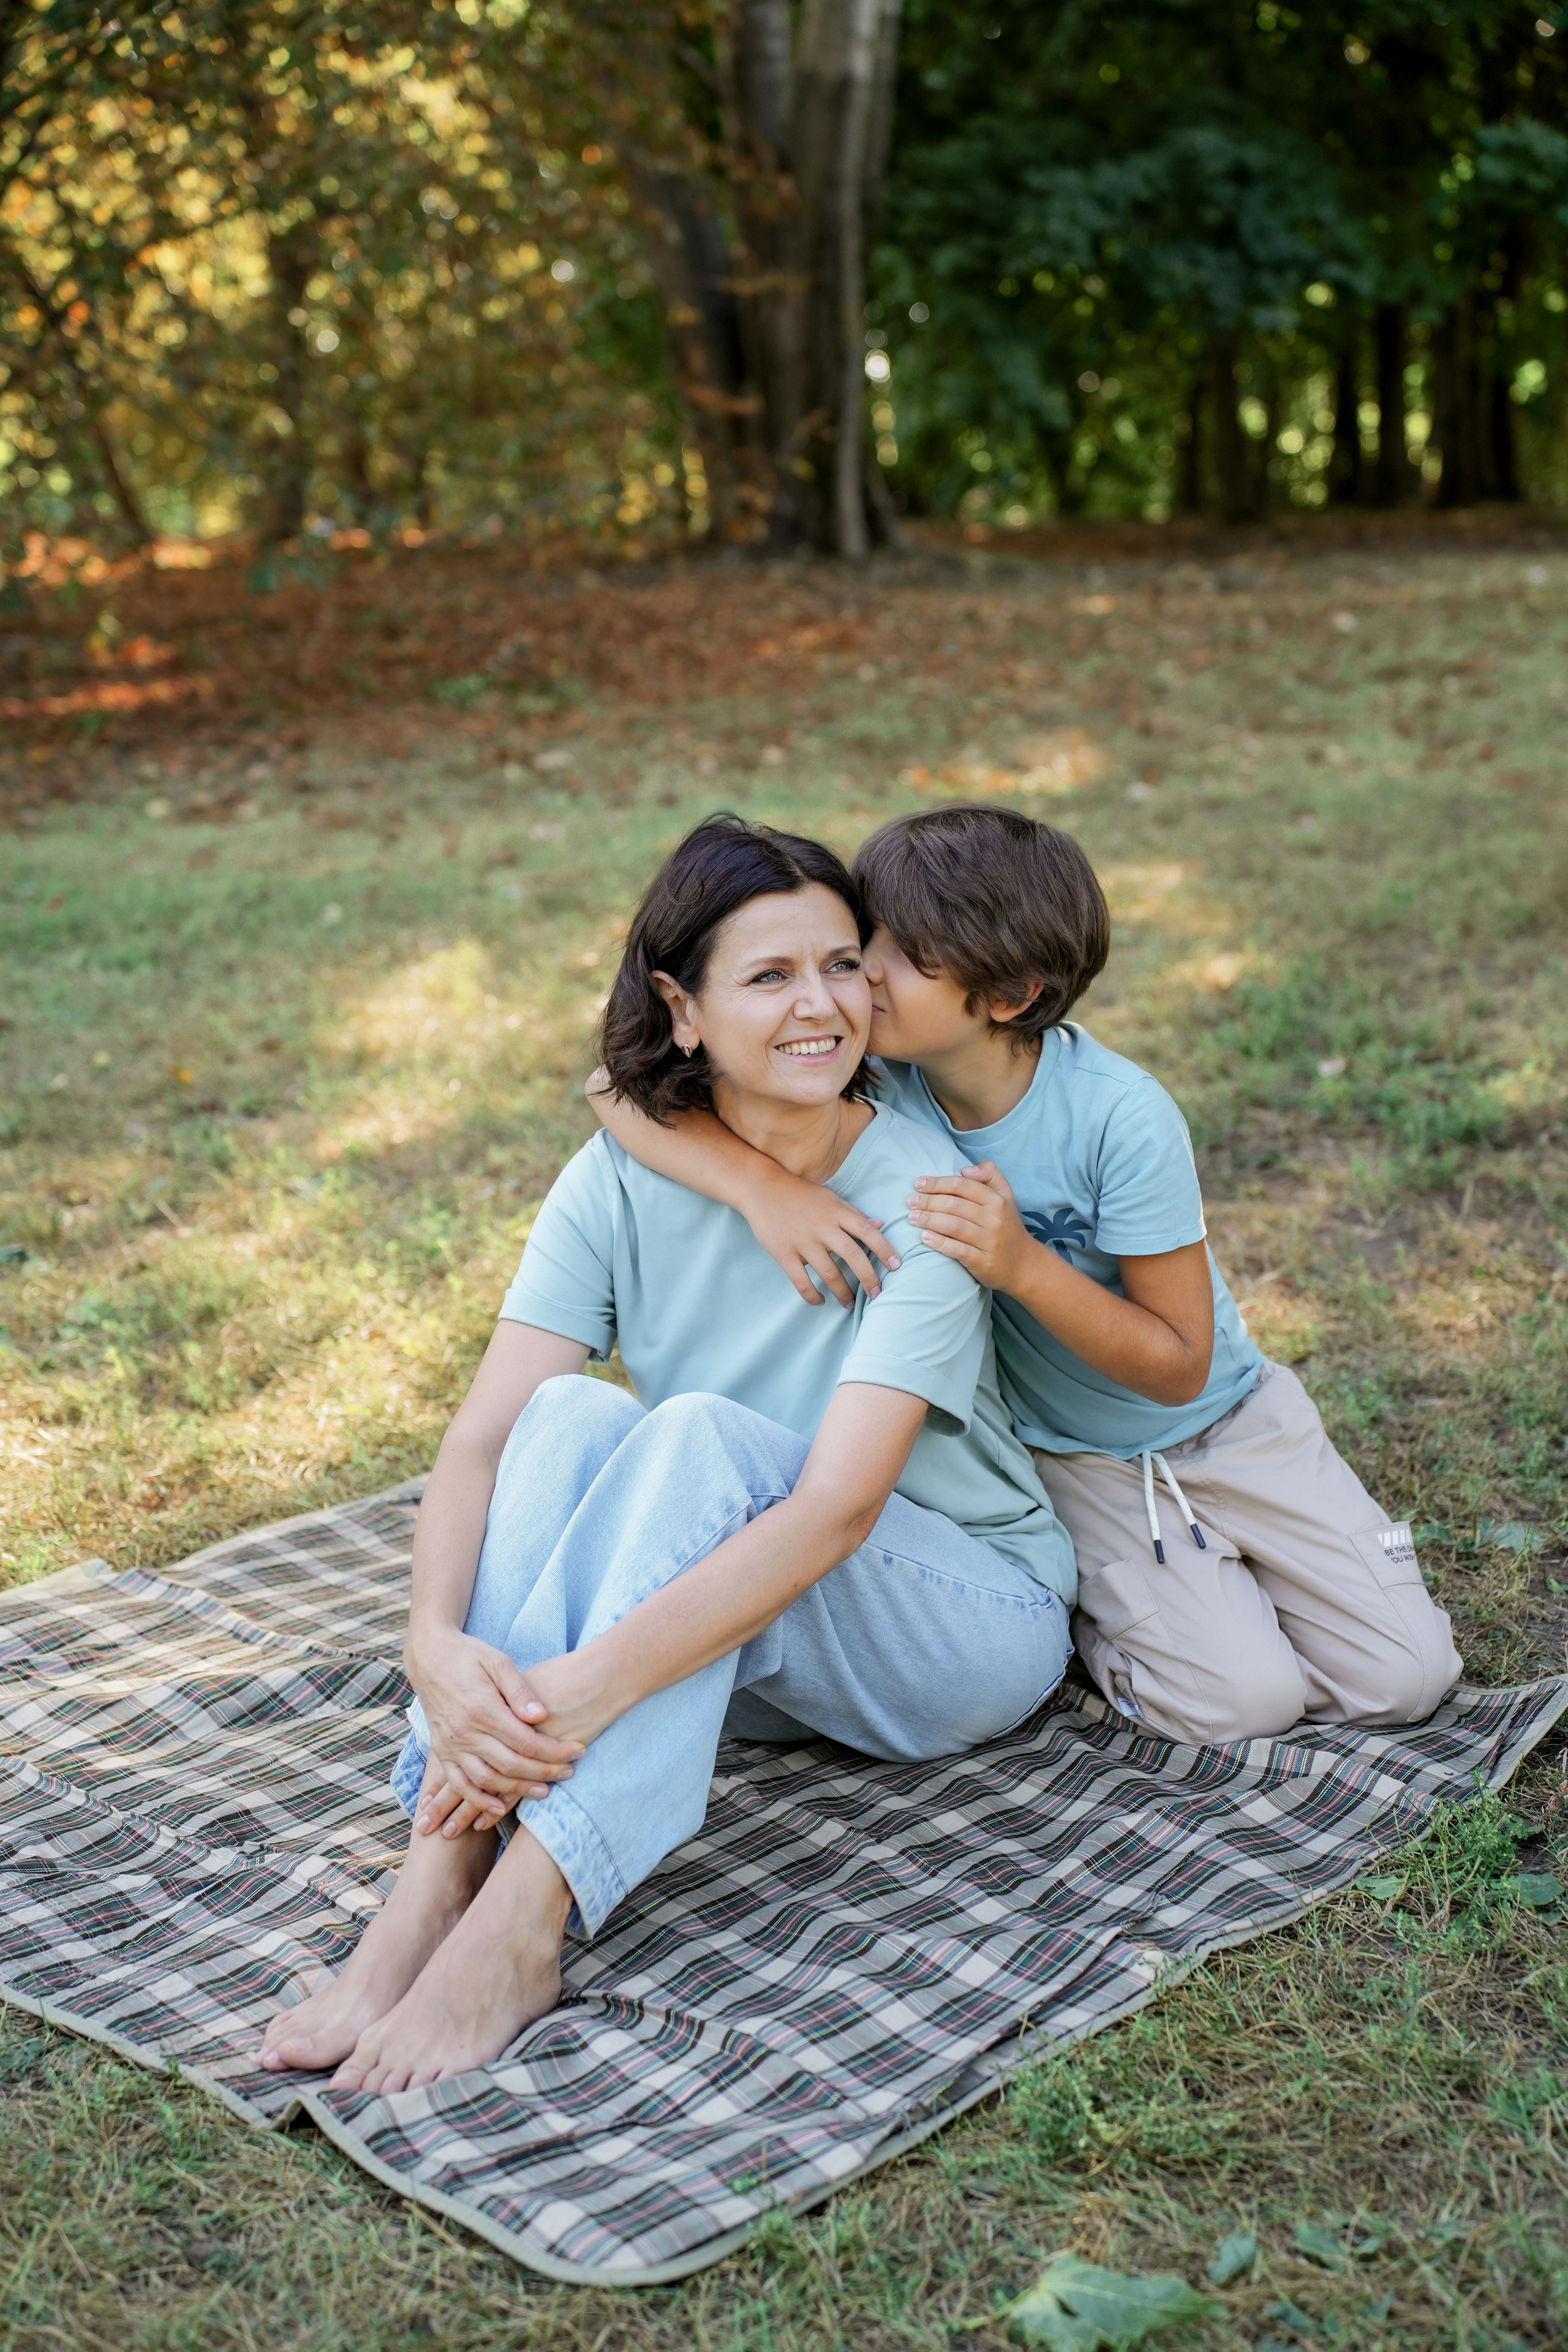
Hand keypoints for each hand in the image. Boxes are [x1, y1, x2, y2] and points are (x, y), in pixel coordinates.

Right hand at [412, 1646, 623, 1838]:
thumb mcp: (498, 1661)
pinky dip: (477, 1800)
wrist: (429, 1656)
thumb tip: (540, 1714)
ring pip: (487, 1780)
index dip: (554, 1751)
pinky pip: (459, 1784)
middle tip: (569, 1773)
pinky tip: (497, 1808)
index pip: (525, 1741)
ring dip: (516, 1790)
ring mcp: (451, 1745)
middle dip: (543, 1773)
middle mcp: (465, 1731)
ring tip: (544, 1791)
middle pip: (510, 1764)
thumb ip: (519, 1690)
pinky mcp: (441, 1752)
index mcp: (483, 1708)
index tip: (578, 1751)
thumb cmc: (469, 1655)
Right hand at [744, 1165, 900, 1307]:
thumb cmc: (801, 1194)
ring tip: (850, 1303)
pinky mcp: (783, 1253)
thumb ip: (854, 1214)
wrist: (762, 1188)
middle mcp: (822, 1226)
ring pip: (829, 1273)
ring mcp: (802, 1241)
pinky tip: (820, 1301)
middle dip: (868, 1277)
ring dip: (842, 1292)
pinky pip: (801, 1281)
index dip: (884, 1249)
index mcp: (836, 1212)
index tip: (896, 1266)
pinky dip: (812, 1295)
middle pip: (852, 1255)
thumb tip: (881, 1226)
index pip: (866, 1231)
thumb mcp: (831, 1198)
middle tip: (877, 1294)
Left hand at [907, 1160, 1030, 1290]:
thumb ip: (990, 1175)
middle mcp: (994, 1219)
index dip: (937, 1183)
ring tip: (911, 1218)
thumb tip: (965, 1168)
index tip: (918, 1183)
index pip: (962, 1185)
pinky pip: (957, 1250)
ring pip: (953, 1226)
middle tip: (909, 1202)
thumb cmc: (1007, 1226)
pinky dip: (939, 1242)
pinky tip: (924, 1237)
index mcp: (997, 1200)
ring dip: (928, 1220)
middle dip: (927, 1201)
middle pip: (954, 1205)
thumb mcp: (1006, 1196)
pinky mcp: (983, 1262)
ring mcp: (989, 1241)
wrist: (1024, 1264)